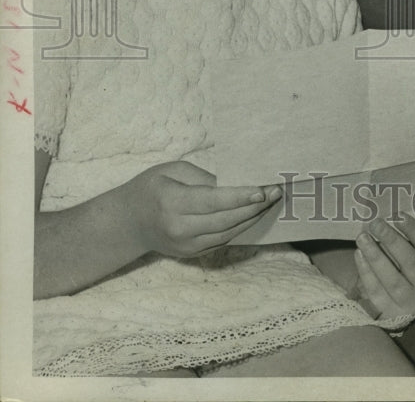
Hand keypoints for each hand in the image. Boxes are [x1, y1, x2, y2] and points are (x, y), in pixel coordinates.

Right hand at [125, 160, 280, 257]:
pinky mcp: (192, 254)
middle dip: (254, 207)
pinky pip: (223, 241)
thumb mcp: (172, 170)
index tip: (263, 191)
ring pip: (228, 233)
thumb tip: (235, 184)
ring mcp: (186, 246)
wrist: (129, 222)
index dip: (240, 197)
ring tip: (272, 201)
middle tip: (277, 192)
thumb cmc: (152, 187)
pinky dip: (241, 227)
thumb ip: (203, 177)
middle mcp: (179, 228)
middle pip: (225, 220)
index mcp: (171, 202)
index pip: (212, 201)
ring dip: (252, 218)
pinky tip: (255, 214)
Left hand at [354, 213, 414, 322]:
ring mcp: (409, 302)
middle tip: (376, 223)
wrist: (397, 304)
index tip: (398, 215)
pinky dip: (366, 272)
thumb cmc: (404, 266)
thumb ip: (405, 237)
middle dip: (392, 240)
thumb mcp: (412, 252)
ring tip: (362, 237)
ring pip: (393, 280)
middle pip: (411, 263)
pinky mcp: (390, 312)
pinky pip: (376, 291)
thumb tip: (388, 215)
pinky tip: (358, 254)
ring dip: (376, 256)